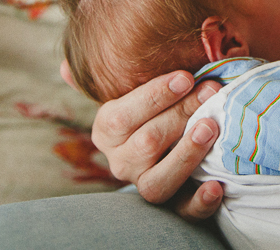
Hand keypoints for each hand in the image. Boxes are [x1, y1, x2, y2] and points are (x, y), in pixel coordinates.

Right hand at [60, 61, 224, 220]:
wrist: (168, 144)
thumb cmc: (153, 105)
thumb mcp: (131, 90)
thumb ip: (106, 78)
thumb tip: (63, 69)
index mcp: (107, 132)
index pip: (121, 116)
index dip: (155, 96)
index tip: (185, 77)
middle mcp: (122, 163)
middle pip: (147, 143)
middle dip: (182, 114)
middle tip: (211, 91)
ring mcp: (146, 185)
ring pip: (159, 181)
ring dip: (186, 154)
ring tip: (210, 128)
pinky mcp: (174, 205)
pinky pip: (183, 210)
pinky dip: (200, 201)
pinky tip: (216, 186)